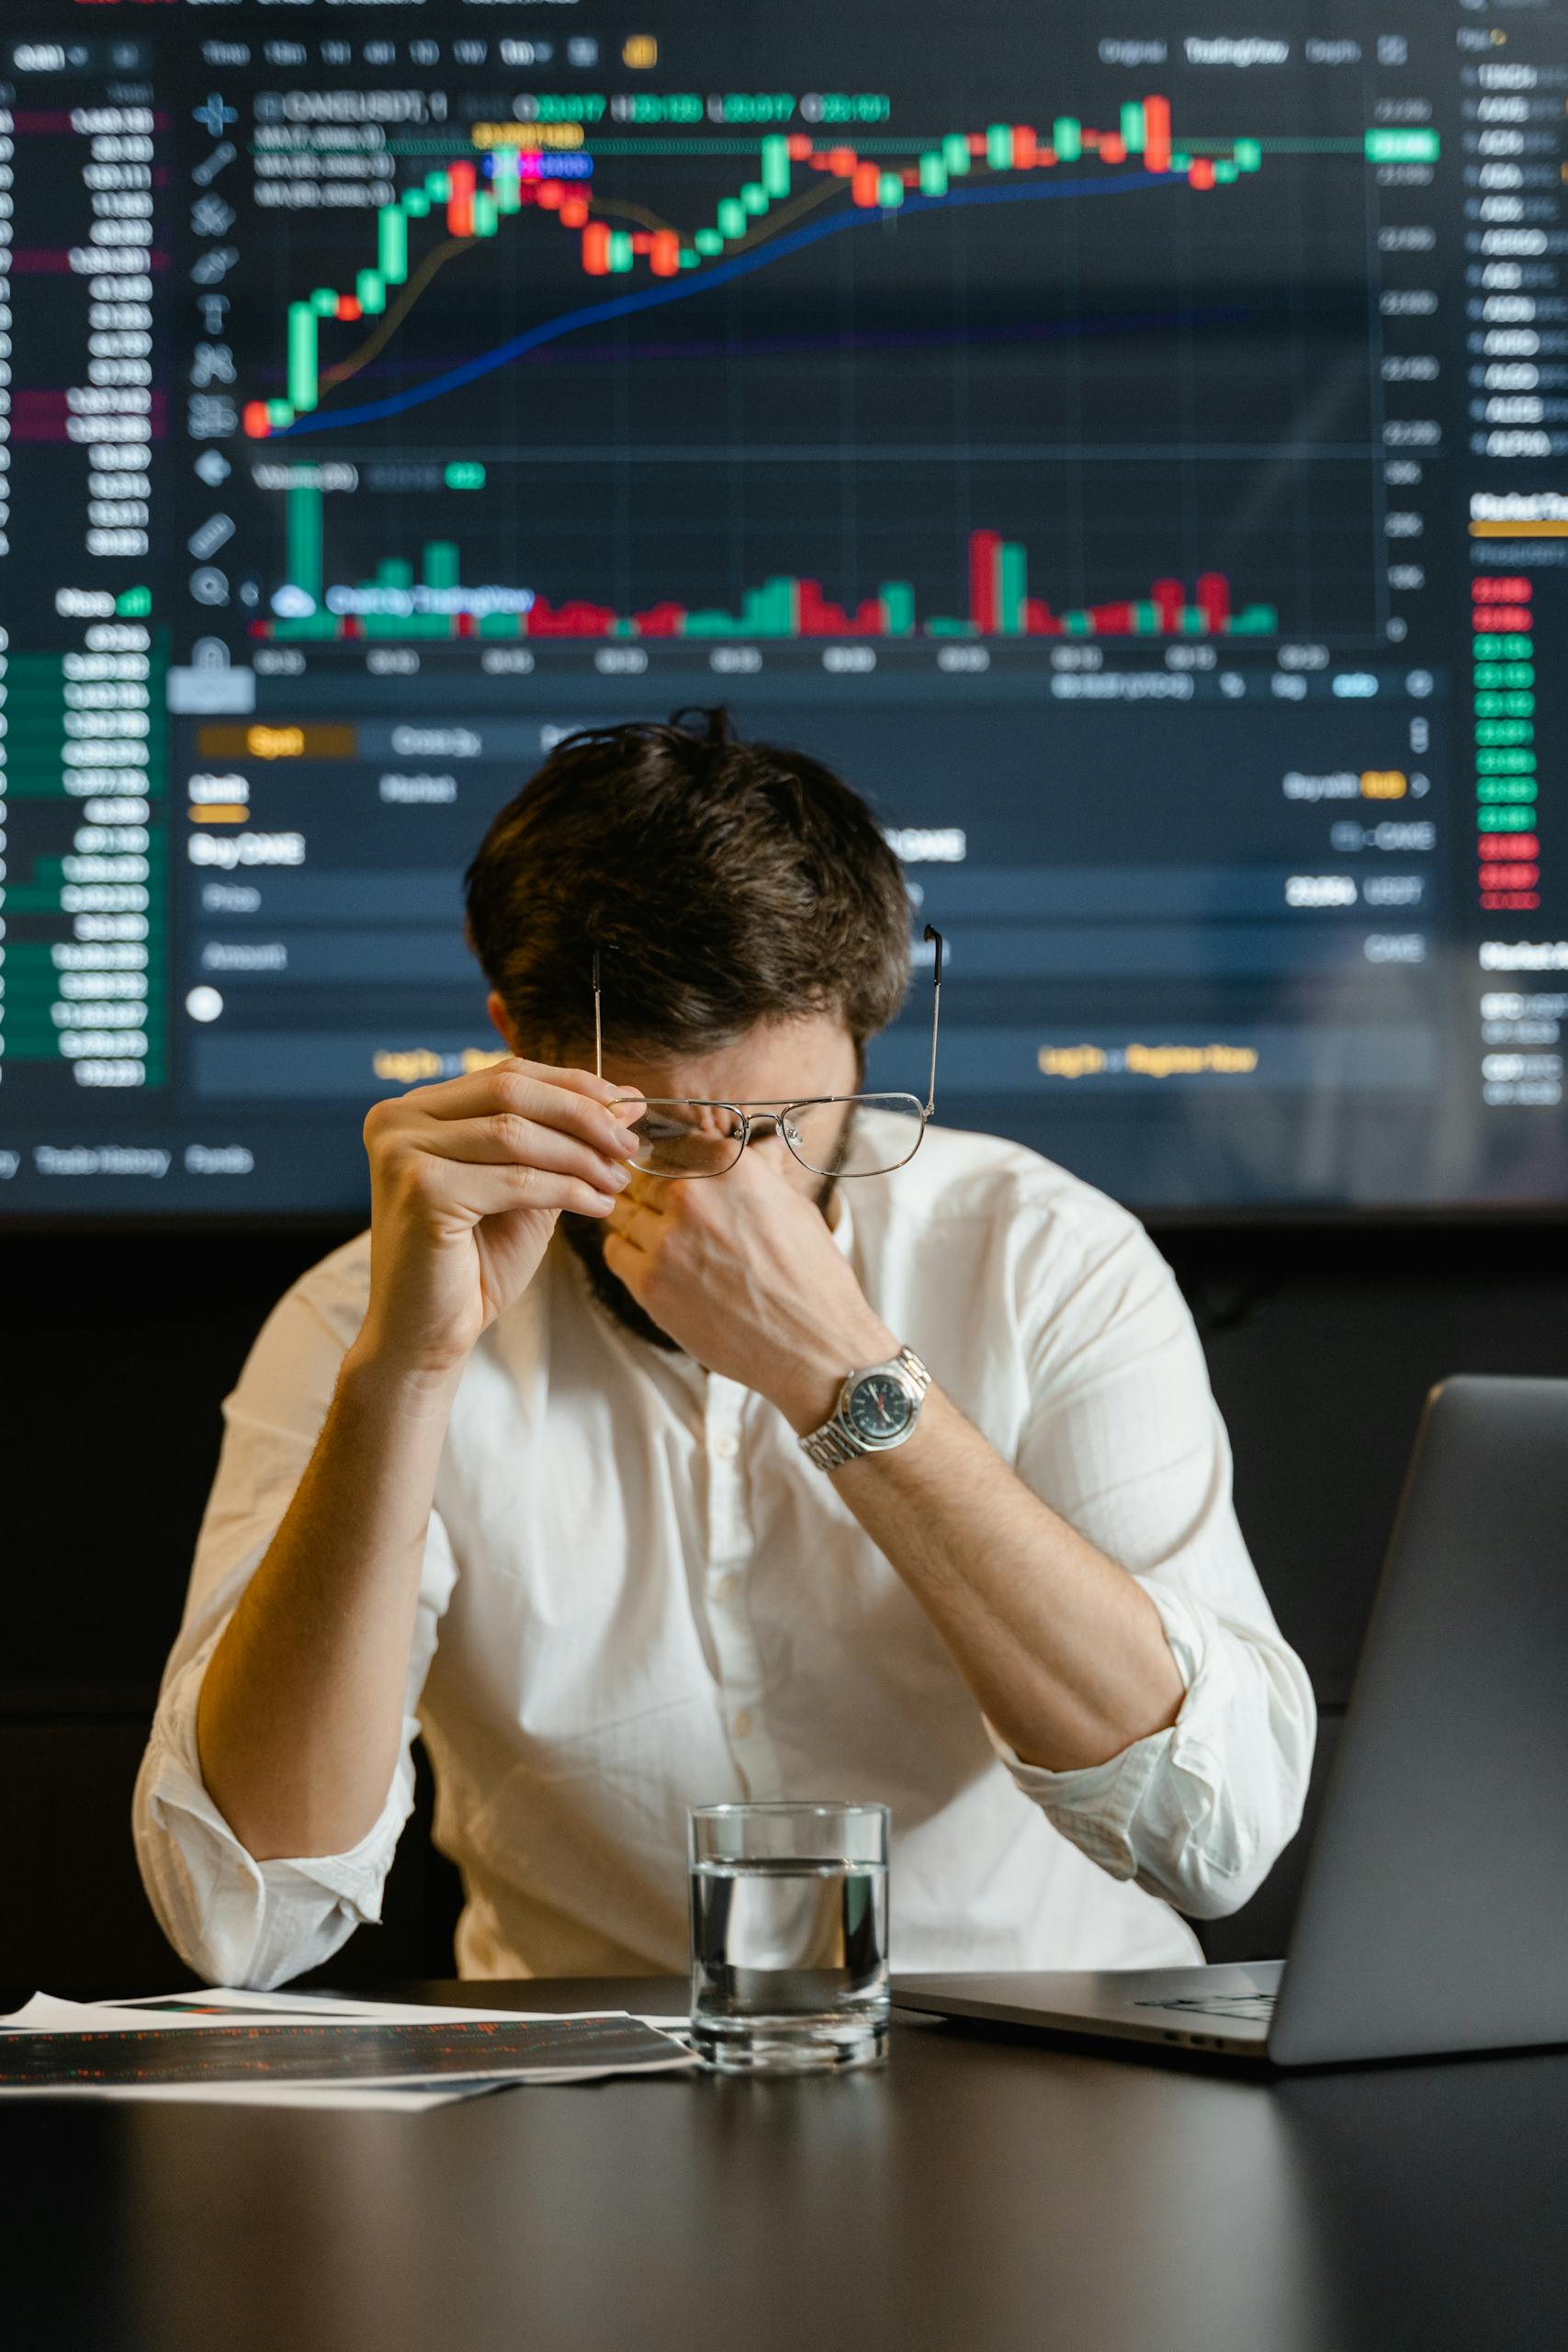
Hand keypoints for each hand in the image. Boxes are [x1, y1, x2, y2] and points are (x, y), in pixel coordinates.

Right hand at [354, 1060, 643, 1381]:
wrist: (427, 1336)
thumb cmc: (472, 1266)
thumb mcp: (523, 1191)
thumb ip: (561, 1144)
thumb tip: (624, 1102)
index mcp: (414, 1111)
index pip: (505, 1075)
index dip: (572, 1086)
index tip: (625, 1107)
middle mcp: (397, 1120)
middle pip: (510, 1091)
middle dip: (582, 1115)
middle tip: (628, 1143)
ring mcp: (404, 1152)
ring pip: (517, 1134)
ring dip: (581, 1157)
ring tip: (618, 1181)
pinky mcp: (422, 1190)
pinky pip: (517, 1180)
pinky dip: (568, 1190)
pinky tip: (597, 1206)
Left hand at [601, 1139, 897, 1430]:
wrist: (814, 1345)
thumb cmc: (811, 1278)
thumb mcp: (793, 1205)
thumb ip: (756, 1171)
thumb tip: (750, 1145)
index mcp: (728, 1167)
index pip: (672, 1142)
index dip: (670, 1158)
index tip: (670, 1170)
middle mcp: (691, 1195)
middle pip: (642, 1176)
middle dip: (652, 1192)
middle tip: (667, 1212)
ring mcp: (665, 1240)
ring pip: (624, 1212)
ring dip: (639, 1222)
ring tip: (664, 1241)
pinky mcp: (649, 1283)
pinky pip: (615, 1250)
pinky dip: (628, 1252)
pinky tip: (654, 1263)